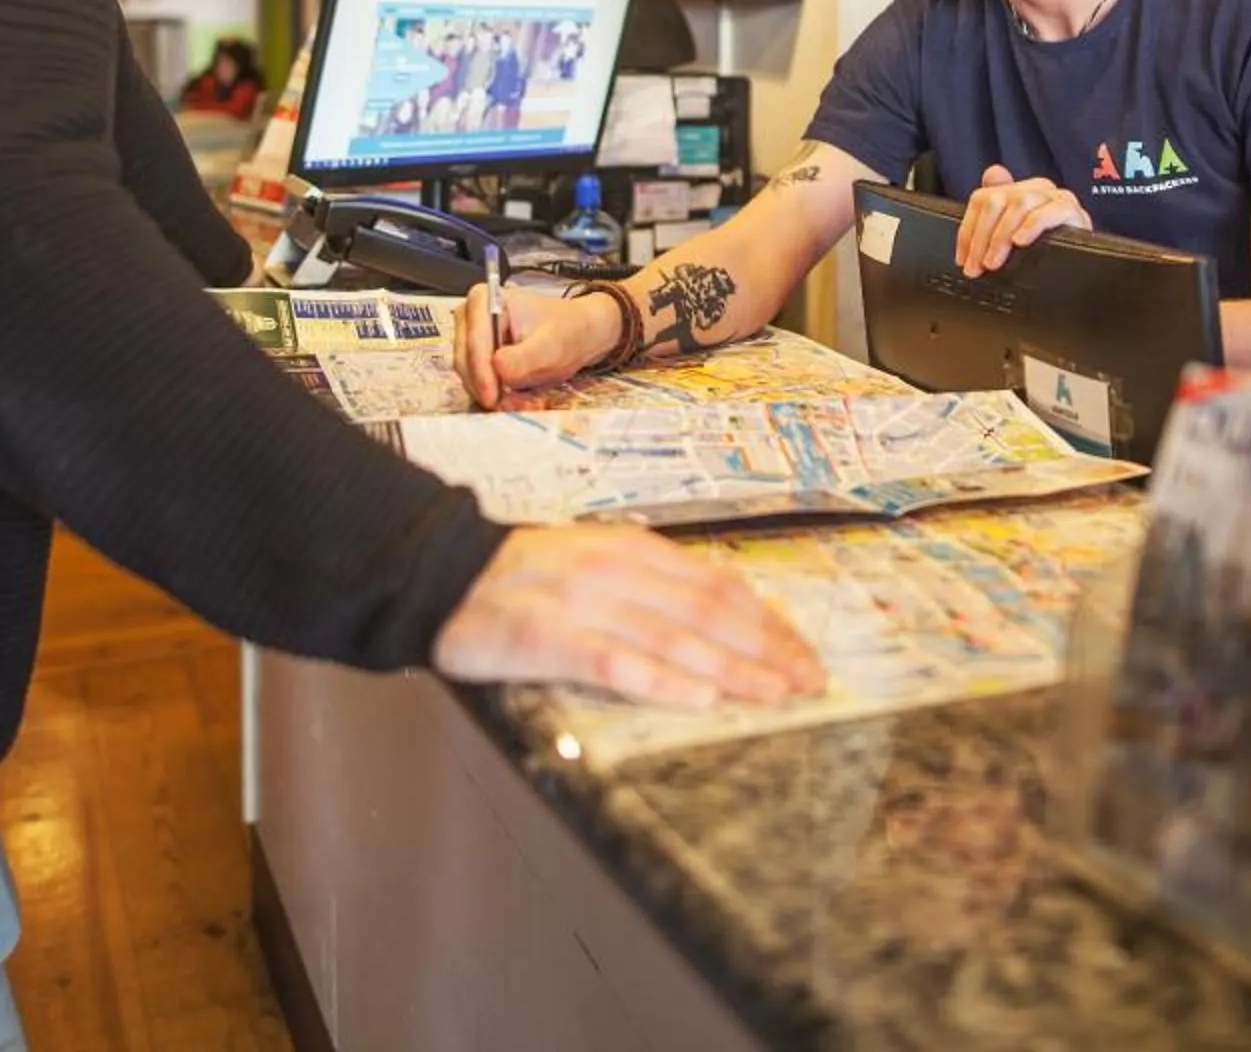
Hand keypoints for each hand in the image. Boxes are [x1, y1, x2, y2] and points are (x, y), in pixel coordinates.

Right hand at [431, 523, 828, 708]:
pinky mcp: (548, 638)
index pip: (718, 587)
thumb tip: (727, 617)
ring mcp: (583, 603)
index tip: (804, 654)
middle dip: (766, 651)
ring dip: (733, 670)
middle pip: (709, 614)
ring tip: (774, 695)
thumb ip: (654, 587)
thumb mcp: (598, 563)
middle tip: (809, 683)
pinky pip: (616, 664)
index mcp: (634, 550)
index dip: (768, 622)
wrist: (441, 576)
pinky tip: (699, 699)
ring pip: (675, 638)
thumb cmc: (525, 580)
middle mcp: (616, 571)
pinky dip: (663, 681)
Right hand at [451, 282, 624, 408]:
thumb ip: (524, 357)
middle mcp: (471, 317)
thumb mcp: (551, 345)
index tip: (493, 396)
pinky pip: (479, 382)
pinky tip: (521, 400)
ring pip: (470, 376)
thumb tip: (497, 368)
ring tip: (525, 403)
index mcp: (484, 299)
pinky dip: (498, 395)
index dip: (481, 372)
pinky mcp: (478, 357)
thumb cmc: (567, 330)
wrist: (579, 333)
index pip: (474, 341)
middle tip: (514, 406)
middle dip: (489, 387)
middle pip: (466, 361)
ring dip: (495, 395)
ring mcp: (472, 338)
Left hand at [955, 164, 1090, 276]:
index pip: (983, 198)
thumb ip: (995, 212)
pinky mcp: (1074, 212)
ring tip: (994, 263)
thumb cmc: (1048, 250)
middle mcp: (1037, 188)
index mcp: (1019, 189)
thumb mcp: (1014, 235)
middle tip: (976, 267)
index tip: (962, 259)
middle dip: (981, 237)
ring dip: (1001, 237)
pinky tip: (1021, 243)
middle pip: (997, 200)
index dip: (967, 230)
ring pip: (1019, 204)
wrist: (1084, 269)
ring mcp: (1057, 197)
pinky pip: (1050, 212)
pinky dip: (1032, 226)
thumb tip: (989, 177)